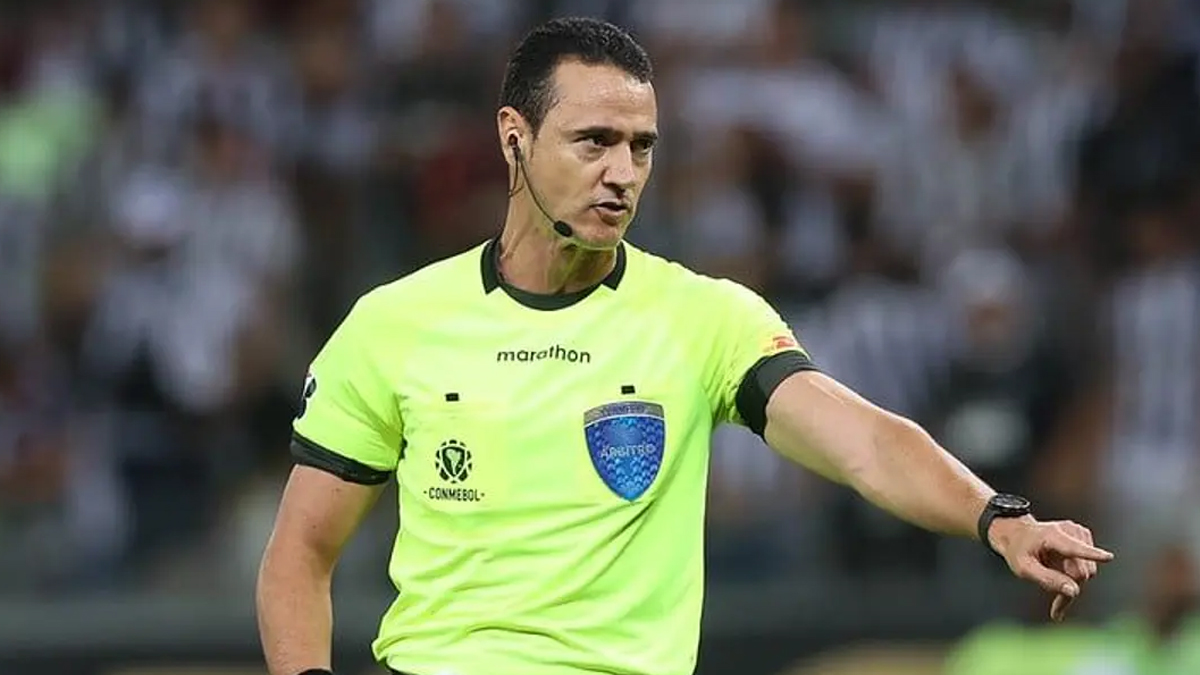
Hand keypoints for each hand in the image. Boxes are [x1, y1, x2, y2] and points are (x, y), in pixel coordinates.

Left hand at [988, 516, 1114, 621]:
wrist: (1018, 534)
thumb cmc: (1018, 551)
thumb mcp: (1024, 569)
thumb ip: (1048, 580)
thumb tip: (1074, 591)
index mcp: (1051, 536)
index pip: (1073, 549)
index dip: (1091, 555)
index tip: (1108, 557)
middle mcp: (1070, 531)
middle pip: (1081, 572)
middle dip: (1070, 588)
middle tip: (1056, 607)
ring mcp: (1080, 533)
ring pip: (1088, 572)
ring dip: (1073, 582)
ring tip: (1053, 577)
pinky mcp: (1085, 537)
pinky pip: (1089, 567)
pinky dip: (1077, 576)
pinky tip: (1062, 569)